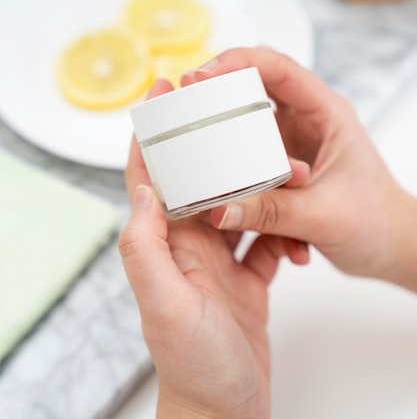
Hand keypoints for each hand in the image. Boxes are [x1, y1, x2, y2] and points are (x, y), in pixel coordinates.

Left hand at [119, 80, 308, 418]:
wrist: (225, 411)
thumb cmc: (192, 364)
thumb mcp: (165, 304)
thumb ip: (145, 245)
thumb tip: (142, 187)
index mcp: (163, 244)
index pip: (149, 177)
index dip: (151, 133)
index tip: (162, 93)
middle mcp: (187, 246)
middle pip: (201, 182)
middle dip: (224, 150)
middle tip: (252, 127)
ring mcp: (217, 261)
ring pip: (239, 205)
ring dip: (264, 188)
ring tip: (295, 176)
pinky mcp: (245, 277)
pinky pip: (264, 238)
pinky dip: (282, 228)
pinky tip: (299, 227)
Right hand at [182, 47, 416, 291]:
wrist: (390, 246)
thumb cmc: (376, 222)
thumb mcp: (324, 217)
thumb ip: (272, 213)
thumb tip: (220, 208)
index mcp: (327, 113)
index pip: (280, 68)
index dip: (240, 62)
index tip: (203, 75)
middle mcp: (308, 119)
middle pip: (257, 84)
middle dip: (220, 88)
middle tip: (187, 97)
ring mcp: (293, 139)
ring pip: (248, 119)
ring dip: (224, 130)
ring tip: (194, 139)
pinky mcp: (282, 163)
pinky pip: (250, 154)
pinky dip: (236, 166)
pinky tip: (225, 181)